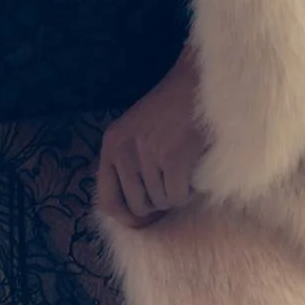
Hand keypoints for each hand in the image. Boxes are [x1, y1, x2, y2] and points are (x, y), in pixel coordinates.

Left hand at [95, 41, 209, 228]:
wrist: (197, 83)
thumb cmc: (171, 111)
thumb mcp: (136, 133)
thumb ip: (128, 165)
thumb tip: (134, 217)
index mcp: (111, 145)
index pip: (108, 201)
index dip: (127, 218)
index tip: (145, 221)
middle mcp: (123, 150)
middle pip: (139, 207)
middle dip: (159, 203)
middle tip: (173, 182)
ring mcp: (147, 154)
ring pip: (162, 202)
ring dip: (177, 192)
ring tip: (183, 166)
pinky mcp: (173, 157)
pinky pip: (179, 196)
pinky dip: (190, 190)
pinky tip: (193, 169)